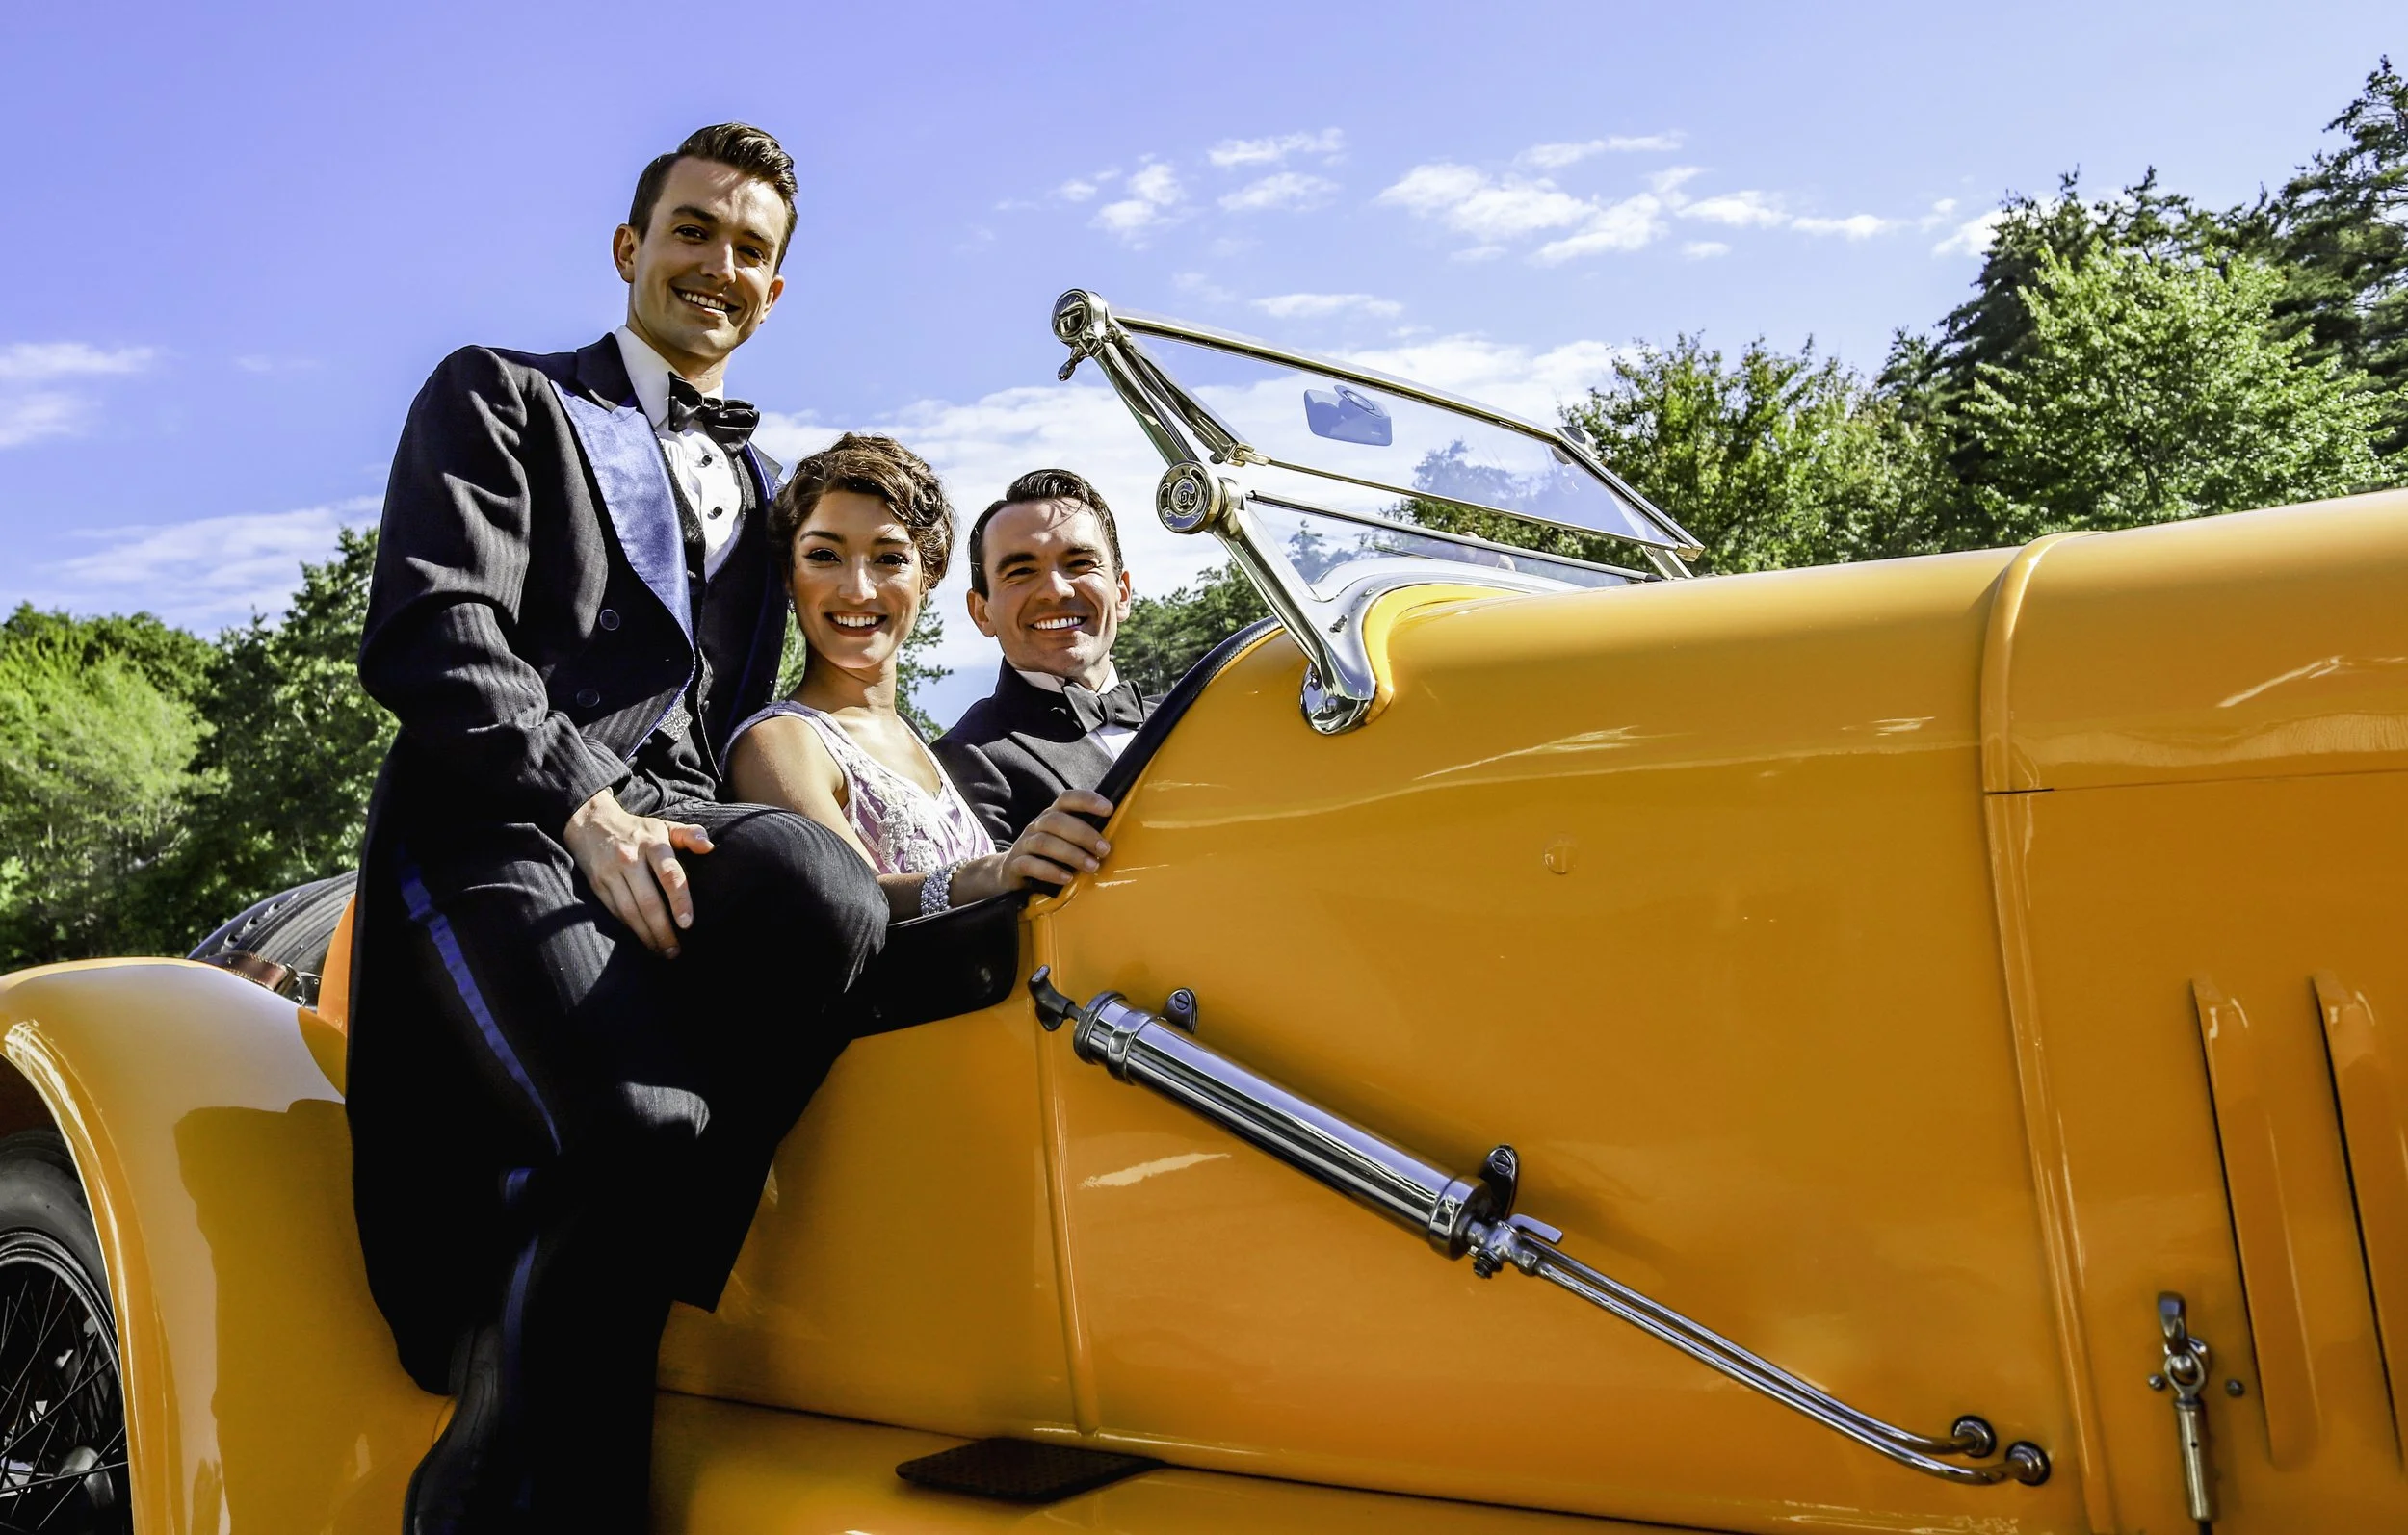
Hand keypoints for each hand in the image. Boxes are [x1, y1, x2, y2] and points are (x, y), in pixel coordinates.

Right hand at [563, 788, 713, 956]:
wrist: (591, 824)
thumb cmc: (637, 830)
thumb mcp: (664, 826)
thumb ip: (689, 835)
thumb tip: (709, 848)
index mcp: (652, 844)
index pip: (670, 875)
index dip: (679, 900)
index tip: (687, 923)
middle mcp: (630, 859)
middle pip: (649, 902)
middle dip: (663, 930)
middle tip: (676, 950)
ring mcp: (611, 873)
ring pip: (630, 912)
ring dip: (647, 936)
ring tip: (662, 951)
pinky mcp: (598, 885)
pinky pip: (616, 912)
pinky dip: (630, 929)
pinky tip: (643, 939)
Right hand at [954, 789, 1113, 901]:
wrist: (1008, 873)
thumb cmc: (1047, 856)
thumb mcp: (1063, 841)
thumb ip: (1083, 836)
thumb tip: (1120, 837)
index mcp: (1052, 816)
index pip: (1067, 798)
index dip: (1087, 800)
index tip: (1109, 808)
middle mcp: (1037, 826)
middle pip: (1057, 821)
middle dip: (1083, 834)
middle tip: (1105, 850)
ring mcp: (1024, 844)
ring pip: (1045, 842)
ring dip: (1071, 854)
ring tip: (1091, 866)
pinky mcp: (1015, 865)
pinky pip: (1030, 864)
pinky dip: (1050, 871)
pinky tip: (1067, 878)